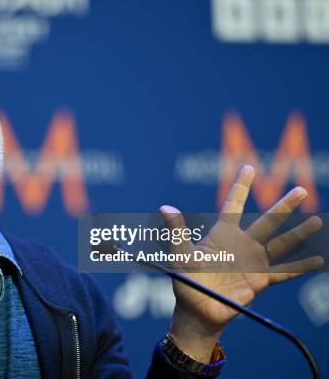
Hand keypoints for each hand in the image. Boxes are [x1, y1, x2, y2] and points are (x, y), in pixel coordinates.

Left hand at [161, 165, 323, 361]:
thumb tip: (165, 207)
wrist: (196, 310)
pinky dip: (300, 267)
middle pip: (267, 221)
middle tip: (302, 190)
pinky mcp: (260, 280)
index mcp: (222, 234)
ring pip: (280, 243)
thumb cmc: (185, 282)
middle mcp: (241, 244)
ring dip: (298, 233)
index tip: (248, 167)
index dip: (240, 186)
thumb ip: (176, 232)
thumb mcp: (180, 255)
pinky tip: (318, 260)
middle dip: (284, 206)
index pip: (233, 205)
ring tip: (317, 220)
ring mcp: (253, 262)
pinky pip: (284, 272)